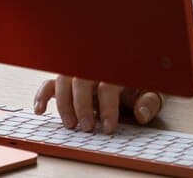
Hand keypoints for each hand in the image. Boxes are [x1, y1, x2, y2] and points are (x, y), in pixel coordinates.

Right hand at [34, 75, 164, 134]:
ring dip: (64, 103)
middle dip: (83, 106)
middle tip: (87, 128)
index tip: (108, 127)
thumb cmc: (141, 83)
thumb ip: (149, 102)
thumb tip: (141, 113)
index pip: (108, 84)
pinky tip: (41, 110)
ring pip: (64, 79)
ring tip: (71, 125)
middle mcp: (96, 65)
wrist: (135, 71)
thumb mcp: (152, 91)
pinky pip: (51, 82)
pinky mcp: (68, 79)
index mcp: (118, 67)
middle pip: (82, 79)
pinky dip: (42, 95)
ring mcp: (80, 70)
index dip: (108, 106)